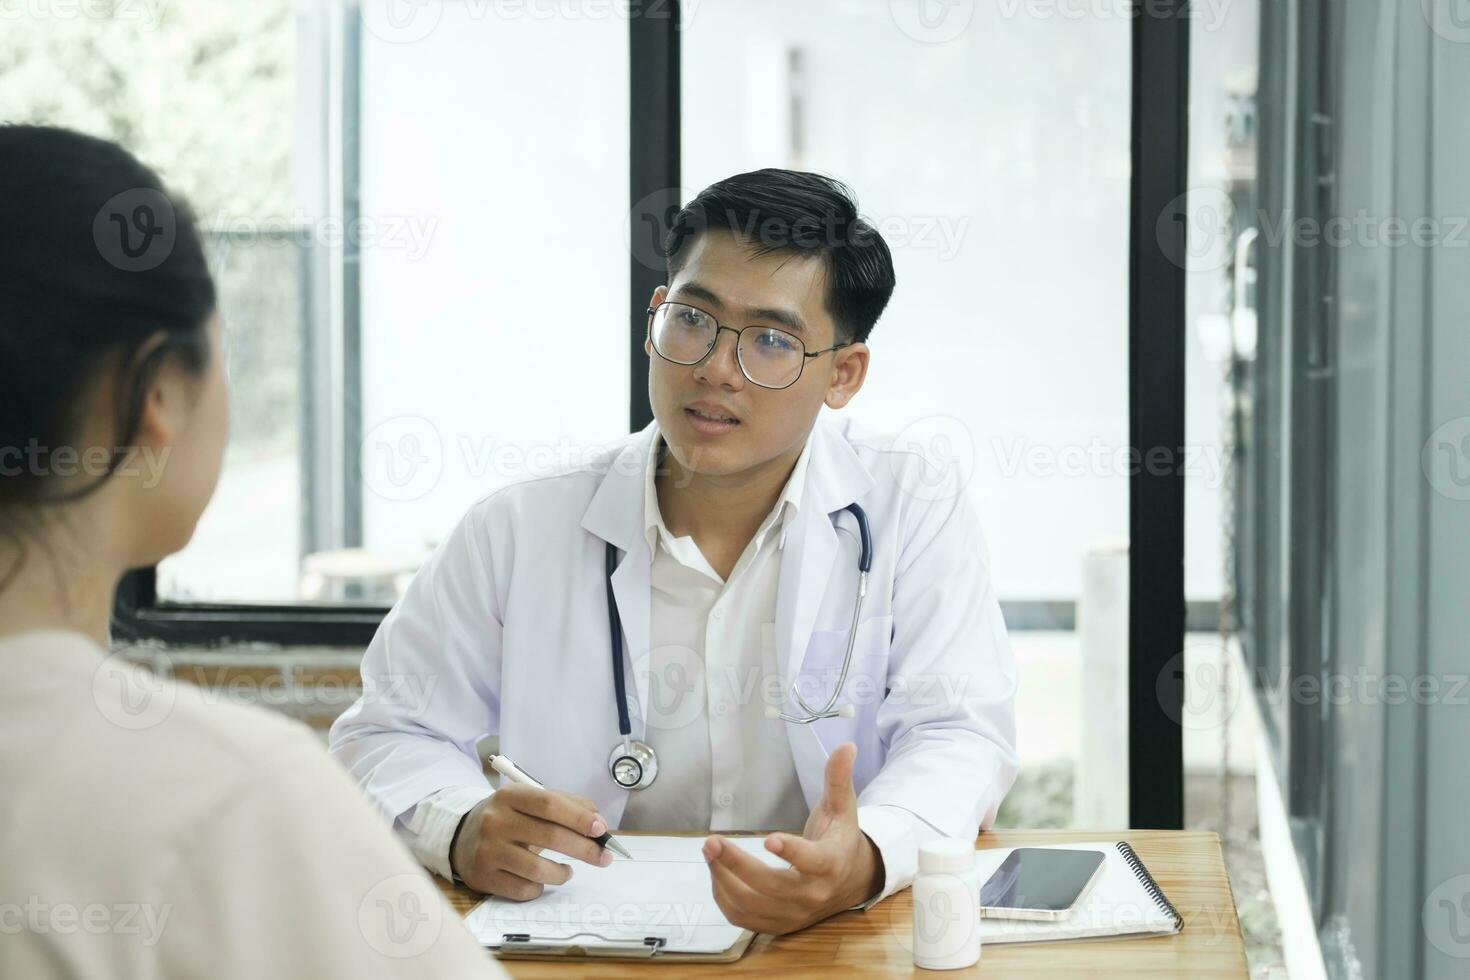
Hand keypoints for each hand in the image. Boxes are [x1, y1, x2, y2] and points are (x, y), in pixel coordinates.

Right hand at [451, 784, 613, 899]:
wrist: (462, 837)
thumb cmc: (509, 818)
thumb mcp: (530, 801)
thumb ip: (566, 805)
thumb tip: (598, 822)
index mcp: (509, 796)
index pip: (549, 803)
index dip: (578, 817)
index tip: (601, 829)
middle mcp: (495, 821)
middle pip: (549, 836)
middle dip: (584, 849)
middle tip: (603, 857)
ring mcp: (487, 851)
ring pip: (538, 869)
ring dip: (562, 873)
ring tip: (567, 871)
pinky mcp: (484, 878)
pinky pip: (523, 889)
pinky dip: (541, 887)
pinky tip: (542, 880)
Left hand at [702, 742, 883, 934]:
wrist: (849, 881)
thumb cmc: (839, 838)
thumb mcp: (842, 807)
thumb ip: (838, 778)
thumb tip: (846, 746)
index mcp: (831, 863)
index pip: (813, 862)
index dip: (792, 853)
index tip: (769, 839)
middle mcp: (813, 894)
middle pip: (771, 886)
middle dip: (738, 865)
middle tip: (712, 842)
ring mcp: (794, 913)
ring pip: (752, 905)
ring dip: (724, 880)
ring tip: (709, 851)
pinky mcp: (778, 925)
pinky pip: (744, 919)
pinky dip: (725, 898)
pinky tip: (716, 873)